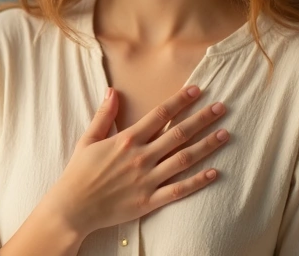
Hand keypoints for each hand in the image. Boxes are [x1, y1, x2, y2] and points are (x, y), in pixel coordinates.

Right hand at [39, 85, 229, 235]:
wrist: (73, 208)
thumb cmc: (79, 172)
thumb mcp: (88, 139)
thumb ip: (104, 115)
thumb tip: (112, 91)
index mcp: (127, 140)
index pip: (160, 115)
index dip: (180, 101)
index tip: (197, 90)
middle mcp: (141, 157)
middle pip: (178, 134)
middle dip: (201, 119)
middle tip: (221, 107)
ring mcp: (147, 180)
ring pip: (184, 159)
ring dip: (206, 145)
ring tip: (225, 134)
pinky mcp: (149, 201)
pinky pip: (179, 189)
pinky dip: (198, 181)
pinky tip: (214, 172)